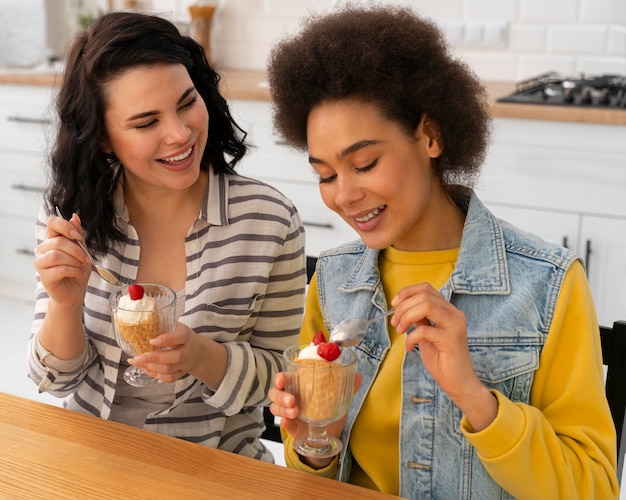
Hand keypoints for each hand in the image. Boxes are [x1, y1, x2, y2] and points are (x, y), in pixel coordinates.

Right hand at [34, 213, 90, 305]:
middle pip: (58, 242)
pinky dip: (74, 270)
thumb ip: (77, 236)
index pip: (52, 223)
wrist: (75, 291)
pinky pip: (60, 269)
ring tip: (81, 267)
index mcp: (53, 239)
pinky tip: (78, 273)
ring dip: (74, 261)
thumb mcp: (82, 251)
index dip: (65, 227)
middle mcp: (44, 249)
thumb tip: (75, 217)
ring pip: (57, 255)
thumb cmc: (78, 270)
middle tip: (86, 259)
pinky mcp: (43, 276)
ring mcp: (41, 262)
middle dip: (77, 250)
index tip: (77, 236)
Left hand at [128, 323, 226, 386]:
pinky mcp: (181, 373)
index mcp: (186, 335)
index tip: (152, 340)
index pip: (179, 337)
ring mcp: (185, 364)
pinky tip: (145, 368)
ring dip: (151, 367)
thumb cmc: (180, 336)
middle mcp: (187, 351)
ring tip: (137, 362)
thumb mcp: (175, 326)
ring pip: (169, 369)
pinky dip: (155, 374)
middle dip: (155, 358)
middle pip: (176, 357)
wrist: (196, 351)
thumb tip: (141, 322)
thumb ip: (162, 325)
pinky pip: (168, 378)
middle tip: (138, 357)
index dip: (166, 340)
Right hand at [269, 371, 361, 467]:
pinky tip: (289, 422)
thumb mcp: (339, 397)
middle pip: (274, 392)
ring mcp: (288, 413)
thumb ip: (348, 386)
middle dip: (280, 395)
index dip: (280, 378)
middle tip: (292, 400)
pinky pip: (282, 424)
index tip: (282, 379)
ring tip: (295, 412)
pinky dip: (285, 422)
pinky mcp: (291, 427)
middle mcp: (290, 397)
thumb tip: (358, 375)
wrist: (330, 434)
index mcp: (299, 386)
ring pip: (275, 408)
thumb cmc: (329, 410)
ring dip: (282, 409)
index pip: (283, 378)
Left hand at [390, 283, 495, 429]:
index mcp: (449, 310)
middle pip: (424, 295)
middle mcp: (455, 314)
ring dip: (406, 317)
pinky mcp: (451, 340)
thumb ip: (419, 319)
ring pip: (426, 306)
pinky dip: (410, 338)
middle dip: (403, 307)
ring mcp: (455, 325)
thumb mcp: (426, 335)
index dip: (407, 292)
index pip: (427, 288)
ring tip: (400, 331)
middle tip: (395, 323)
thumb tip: (403, 307)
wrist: (459, 383)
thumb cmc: (442, 360)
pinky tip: (409, 348)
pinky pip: (424, 330)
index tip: (394, 304)